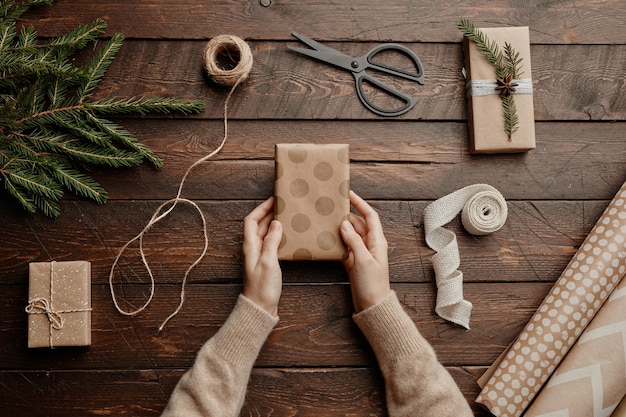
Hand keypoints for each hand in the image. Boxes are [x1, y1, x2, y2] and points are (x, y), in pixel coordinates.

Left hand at [242, 197, 282, 315]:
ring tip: (287, 216)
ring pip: (266, 233)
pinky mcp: (266, 262)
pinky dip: (278, 235)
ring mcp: (259, 255)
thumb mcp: (268, 261)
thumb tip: (276, 223)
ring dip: (274, 223)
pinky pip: (271, 243)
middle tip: (283, 205)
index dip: (261, 208)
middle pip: (259, 225)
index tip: (274, 200)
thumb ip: (271, 241)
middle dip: (269, 213)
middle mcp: (253, 248)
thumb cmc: (262, 287)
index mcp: (250, 246)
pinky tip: (287, 234)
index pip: (251, 220)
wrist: (260, 307)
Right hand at [339, 191, 390, 312]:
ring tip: (327, 221)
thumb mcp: (363, 260)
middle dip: (347, 215)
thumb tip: (345, 223)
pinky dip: (337, 242)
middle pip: (358, 224)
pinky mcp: (354, 263)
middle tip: (332, 207)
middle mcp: (370, 245)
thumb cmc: (372, 284)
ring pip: (350, 235)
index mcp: (377, 241)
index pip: (369, 216)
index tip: (348, 194)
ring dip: (340, 228)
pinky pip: (345, 247)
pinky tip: (327, 239)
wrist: (372, 306)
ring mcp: (362, 254)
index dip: (360, 203)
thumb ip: (354, 240)